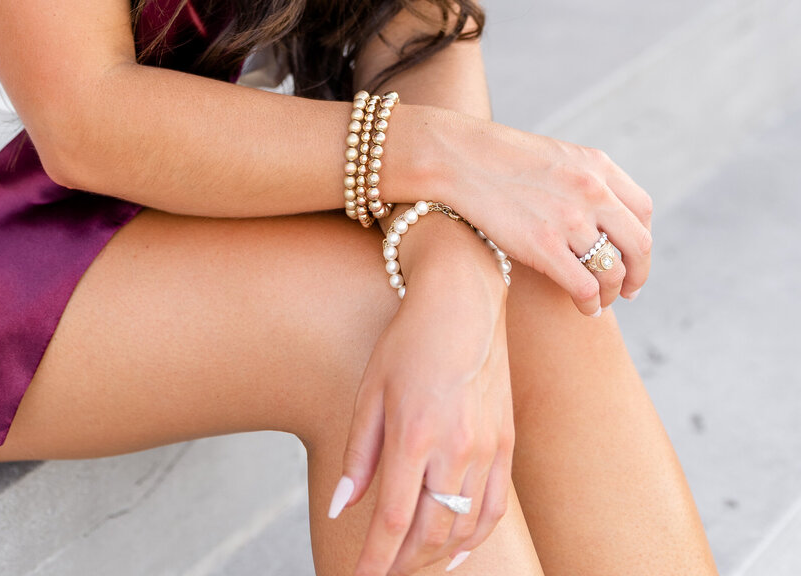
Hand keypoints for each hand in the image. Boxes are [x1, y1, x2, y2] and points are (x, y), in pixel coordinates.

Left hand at [334, 218, 511, 574]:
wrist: (465, 299)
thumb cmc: (409, 339)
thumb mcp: (370, 389)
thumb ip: (358, 454)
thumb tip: (341, 508)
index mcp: (414, 436)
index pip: (392, 523)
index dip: (375, 562)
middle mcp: (455, 450)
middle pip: (429, 536)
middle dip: (402, 564)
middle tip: (381, 571)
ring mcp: (486, 449)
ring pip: (463, 530)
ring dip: (434, 557)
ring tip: (410, 562)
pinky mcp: (506, 443)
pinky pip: (494, 509)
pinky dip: (473, 539)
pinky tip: (454, 551)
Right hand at [405, 108, 653, 316]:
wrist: (456, 156)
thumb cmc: (497, 159)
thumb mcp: (555, 157)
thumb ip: (584, 181)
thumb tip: (601, 216)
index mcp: (596, 165)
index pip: (642, 211)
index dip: (639, 240)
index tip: (631, 258)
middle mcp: (591, 191)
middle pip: (638, 245)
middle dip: (637, 274)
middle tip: (627, 291)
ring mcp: (569, 219)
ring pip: (614, 272)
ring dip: (611, 293)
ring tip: (598, 300)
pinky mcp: (544, 246)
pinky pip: (586, 288)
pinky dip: (590, 304)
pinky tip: (583, 308)